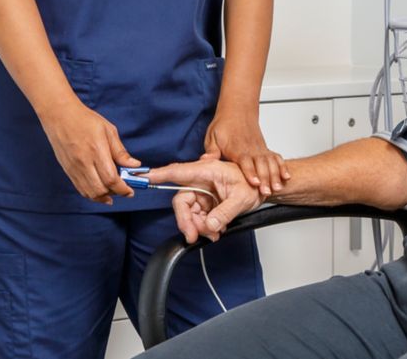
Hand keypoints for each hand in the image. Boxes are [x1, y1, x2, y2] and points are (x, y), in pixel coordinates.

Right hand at [35, 96, 139, 204]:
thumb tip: (134, 165)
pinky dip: (92, 193)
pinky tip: (100, 190)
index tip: (130, 190)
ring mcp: (74, 168)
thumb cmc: (85, 120)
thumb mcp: (109, 131)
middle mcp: (84, 163)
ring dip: (103, 196)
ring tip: (112, 192)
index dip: (123, 189)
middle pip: (100, 190)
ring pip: (90, 193)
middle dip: (115, 194)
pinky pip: (80, 189)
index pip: (111, 179)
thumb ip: (120, 151)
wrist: (60, 116)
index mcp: (96, 151)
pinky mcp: (68, 170)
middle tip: (123, 189)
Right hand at [146, 158, 262, 242]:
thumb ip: (224, 212)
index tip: (144, 178)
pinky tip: (216, 231)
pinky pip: (197, 217)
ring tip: (214, 234)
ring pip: (188, 212)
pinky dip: (204, 227)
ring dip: (198, 227)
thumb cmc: (252, 184)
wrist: (262, 189)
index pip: (178, 172)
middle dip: (186, 221)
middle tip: (193, 236)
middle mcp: (201, 180)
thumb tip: (209, 225)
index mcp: (207, 170)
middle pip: (182, 201)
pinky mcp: (205, 202)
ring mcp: (202, 192)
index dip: (159, 175)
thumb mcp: (242, 198)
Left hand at [203, 112, 288, 195]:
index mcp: (237, 148)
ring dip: (275, 175)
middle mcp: (251, 149)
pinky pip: (276, 158)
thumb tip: (205, 160)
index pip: (245, 162)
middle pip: (260, 165)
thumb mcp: (213, 137)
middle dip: (265, 179)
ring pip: (270, 162)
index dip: (250, 173)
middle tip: (267, 191)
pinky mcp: (265, 149)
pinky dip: (282, 166)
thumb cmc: (225, 125)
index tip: (255, 183)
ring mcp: (259, 149)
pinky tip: (285, 176)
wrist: (237, 111)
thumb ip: (211, 151)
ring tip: (278, 187)